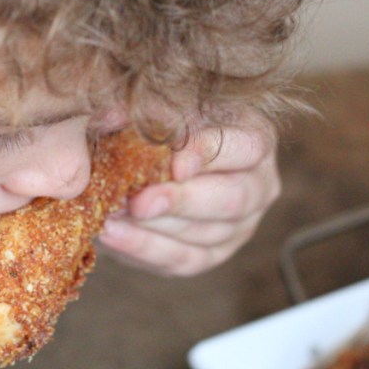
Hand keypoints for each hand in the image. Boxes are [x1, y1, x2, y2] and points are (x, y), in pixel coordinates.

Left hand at [98, 109, 280, 276]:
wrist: (139, 166)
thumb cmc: (154, 126)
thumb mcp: (152, 108)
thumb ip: (142, 110)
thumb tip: (116, 116)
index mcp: (254, 138)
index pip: (247, 147)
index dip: (210, 154)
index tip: (174, 163)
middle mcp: (257, 185)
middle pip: (232, 199)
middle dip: (181, 201)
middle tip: (139, 201)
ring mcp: (239, 226)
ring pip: (206, 233)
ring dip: (155, 226)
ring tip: (111, 214)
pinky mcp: (210, 254)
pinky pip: (183, 259)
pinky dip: (144, 247)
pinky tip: (111, 233)